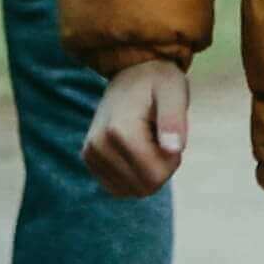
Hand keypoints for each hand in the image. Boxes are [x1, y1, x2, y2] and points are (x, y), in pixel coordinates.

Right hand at [83, 56, 192, 197]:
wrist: (131, 73)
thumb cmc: (158, 82)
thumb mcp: (174, 92)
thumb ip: (174, 120)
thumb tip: (173, 150)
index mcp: (119, 130)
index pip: (154, 177)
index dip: (172, 162)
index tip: (171, 136)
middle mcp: (98, 145)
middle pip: (144, 187)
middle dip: (160, 168)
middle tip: (160, 137)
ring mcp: (91, 154)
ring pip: (132, 190)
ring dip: (147, 171)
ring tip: (146, 139)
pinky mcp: (89, 159)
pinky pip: (118, 188)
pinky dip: (133, 175)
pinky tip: (135, 150)